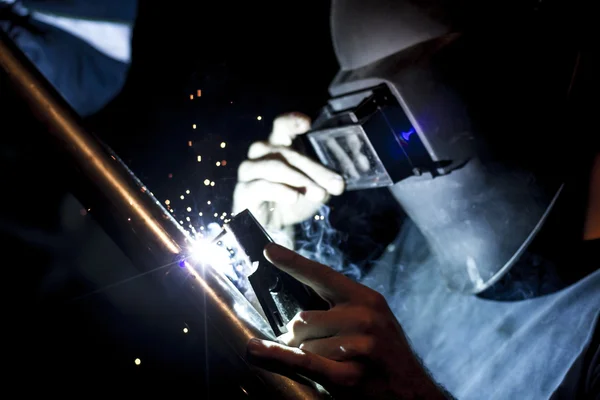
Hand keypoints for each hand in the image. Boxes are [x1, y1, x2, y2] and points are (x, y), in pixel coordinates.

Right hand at [232, 113, 344, 233]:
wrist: (275, 228)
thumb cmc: (292, 199)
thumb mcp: (314, 188)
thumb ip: (325, 182)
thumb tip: (338, 184)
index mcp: (278, 145)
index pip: (281, 125)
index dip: (292, 121)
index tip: (307, 124)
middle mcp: (260, 153)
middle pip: (286, 152)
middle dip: (314, 169)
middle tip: (335, 185)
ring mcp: (249, 171)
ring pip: (274, 167)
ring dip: (299, 180)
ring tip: (319, 194)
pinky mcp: (243, 190)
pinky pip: (261, 186)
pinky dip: (280, 191)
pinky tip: (294, 198)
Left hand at [246, 243, 447, 399]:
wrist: (414, 392)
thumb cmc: (385, 355)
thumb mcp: (371, 322)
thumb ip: (337, 311)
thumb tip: (295, 313)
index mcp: (365, 299)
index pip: (322, 275)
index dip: (294, 263)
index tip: (269, 251)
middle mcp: (364, 317)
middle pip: (302, 320)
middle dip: (297, 338)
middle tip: (316, 350)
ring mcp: (359, 345)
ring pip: (303, 346)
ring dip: (307, 358)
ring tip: (332, 365)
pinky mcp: (351, 375)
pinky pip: (305, 362)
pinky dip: (277, 356)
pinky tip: (255, 350)